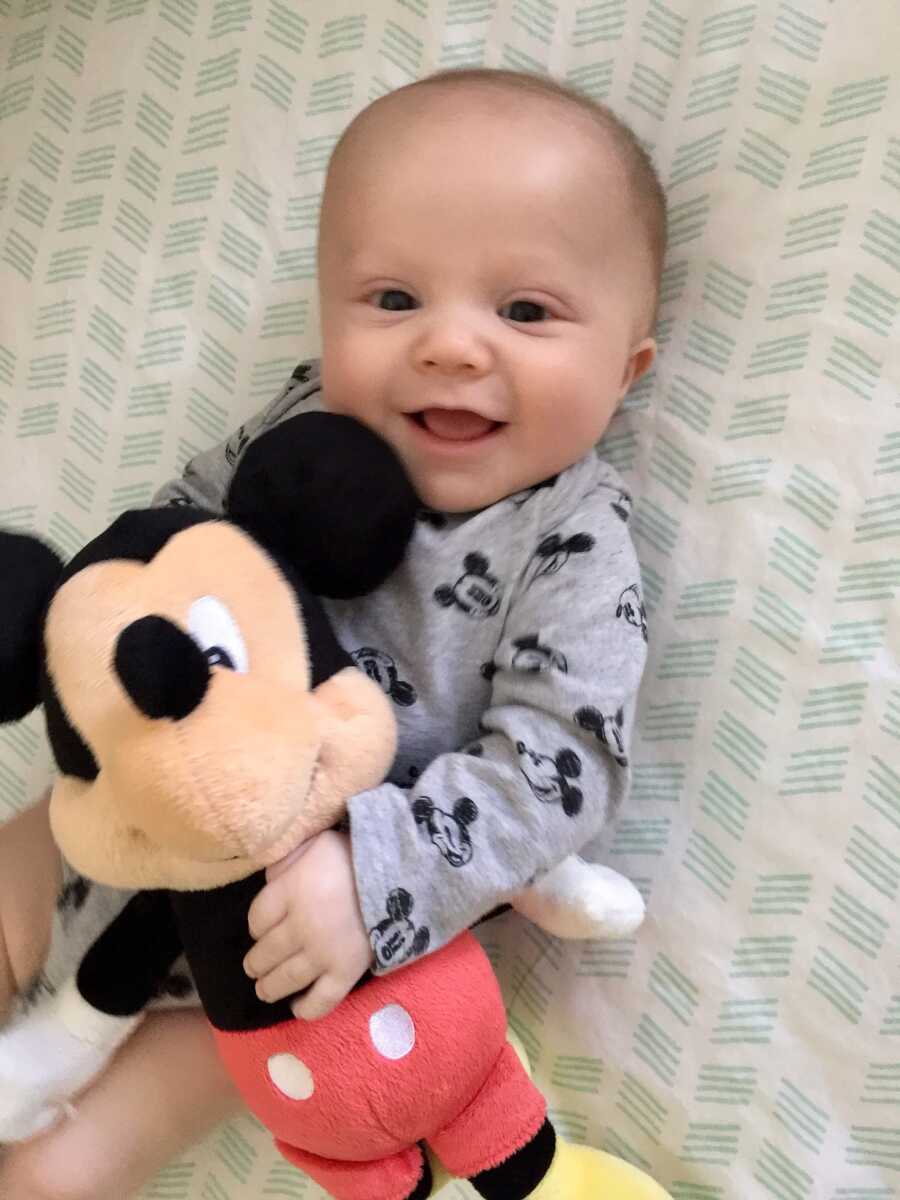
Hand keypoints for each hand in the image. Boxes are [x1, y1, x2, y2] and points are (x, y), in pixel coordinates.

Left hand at [243, 829, 372, 1020]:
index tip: (260, 928)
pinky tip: (297, 1007)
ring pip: (285, 979)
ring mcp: (323, 954)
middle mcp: (301, 926)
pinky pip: (321, 1000)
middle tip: (254, 966)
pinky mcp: (346, 973)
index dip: (255, 925)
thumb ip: (287, 860)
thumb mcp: (315, 842)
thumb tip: (269, 880)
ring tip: (264, 989)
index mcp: (291, 891)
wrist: (403, 872)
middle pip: (266, 953)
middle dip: (256, 962)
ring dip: (270, 987)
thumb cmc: (355, 853)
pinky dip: (306, 1009)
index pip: (256, 918)